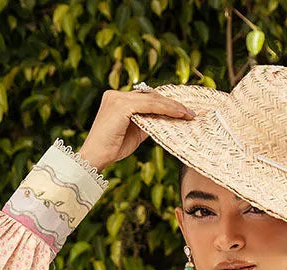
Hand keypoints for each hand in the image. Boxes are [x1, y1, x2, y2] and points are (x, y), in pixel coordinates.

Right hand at [78, 87, 195, 172]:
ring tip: (189, 114)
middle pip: (150, 95)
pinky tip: (179, 114)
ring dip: (173, 106)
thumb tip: (164, 121)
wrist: (95, 157)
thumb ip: (146, 123)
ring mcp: (118, 98)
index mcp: (117, 99)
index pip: (145, 97)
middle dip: (172, 103)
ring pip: (152, 99)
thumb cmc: (112, 148)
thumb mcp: (134, 134)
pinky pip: (150, 105)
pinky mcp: (121, 105)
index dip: (164, 102)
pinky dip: (166, 109)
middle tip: (191, 112)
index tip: (182, 109)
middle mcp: (117, 94)